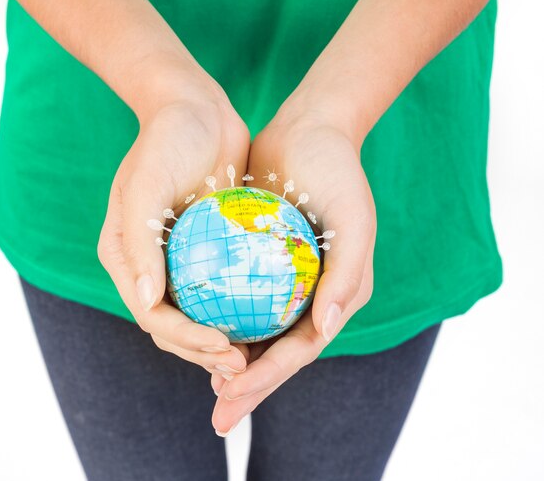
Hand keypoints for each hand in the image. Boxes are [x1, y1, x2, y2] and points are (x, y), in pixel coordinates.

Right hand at [98, 79, 250, 377]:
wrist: (194, 109)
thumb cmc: (166, 141)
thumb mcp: (147, 185)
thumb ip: (138, 244)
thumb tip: (144, 300)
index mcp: (124, 257)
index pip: (151, 314)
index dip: (185, 339)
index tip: (224, 346)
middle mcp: (147, 266)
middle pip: (172, 326)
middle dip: (204, 351)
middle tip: (244, 364)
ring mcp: (176, 261)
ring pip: (197, 315)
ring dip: (222, 341)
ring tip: (257, 354)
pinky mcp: (205, 251)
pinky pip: (220, 290)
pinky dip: (237, 311)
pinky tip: (266, 322)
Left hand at [209, 104, 376, 433]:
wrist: (311, 132)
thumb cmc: (338, 175)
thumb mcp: (354, 221)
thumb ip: (346, 277)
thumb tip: (324, 330)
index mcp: (337, 297)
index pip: (300, 350)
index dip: (267, 379)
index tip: (231, 398)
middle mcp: (312, 296)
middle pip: (276, 352)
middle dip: (248, 387)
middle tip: (218, 416)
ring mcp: (287, 282)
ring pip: (257, 331)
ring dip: (232, 362)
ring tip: (206, 386)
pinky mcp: (262, 262)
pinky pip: (241, 298)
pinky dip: (222, 320)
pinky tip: (195, 332)